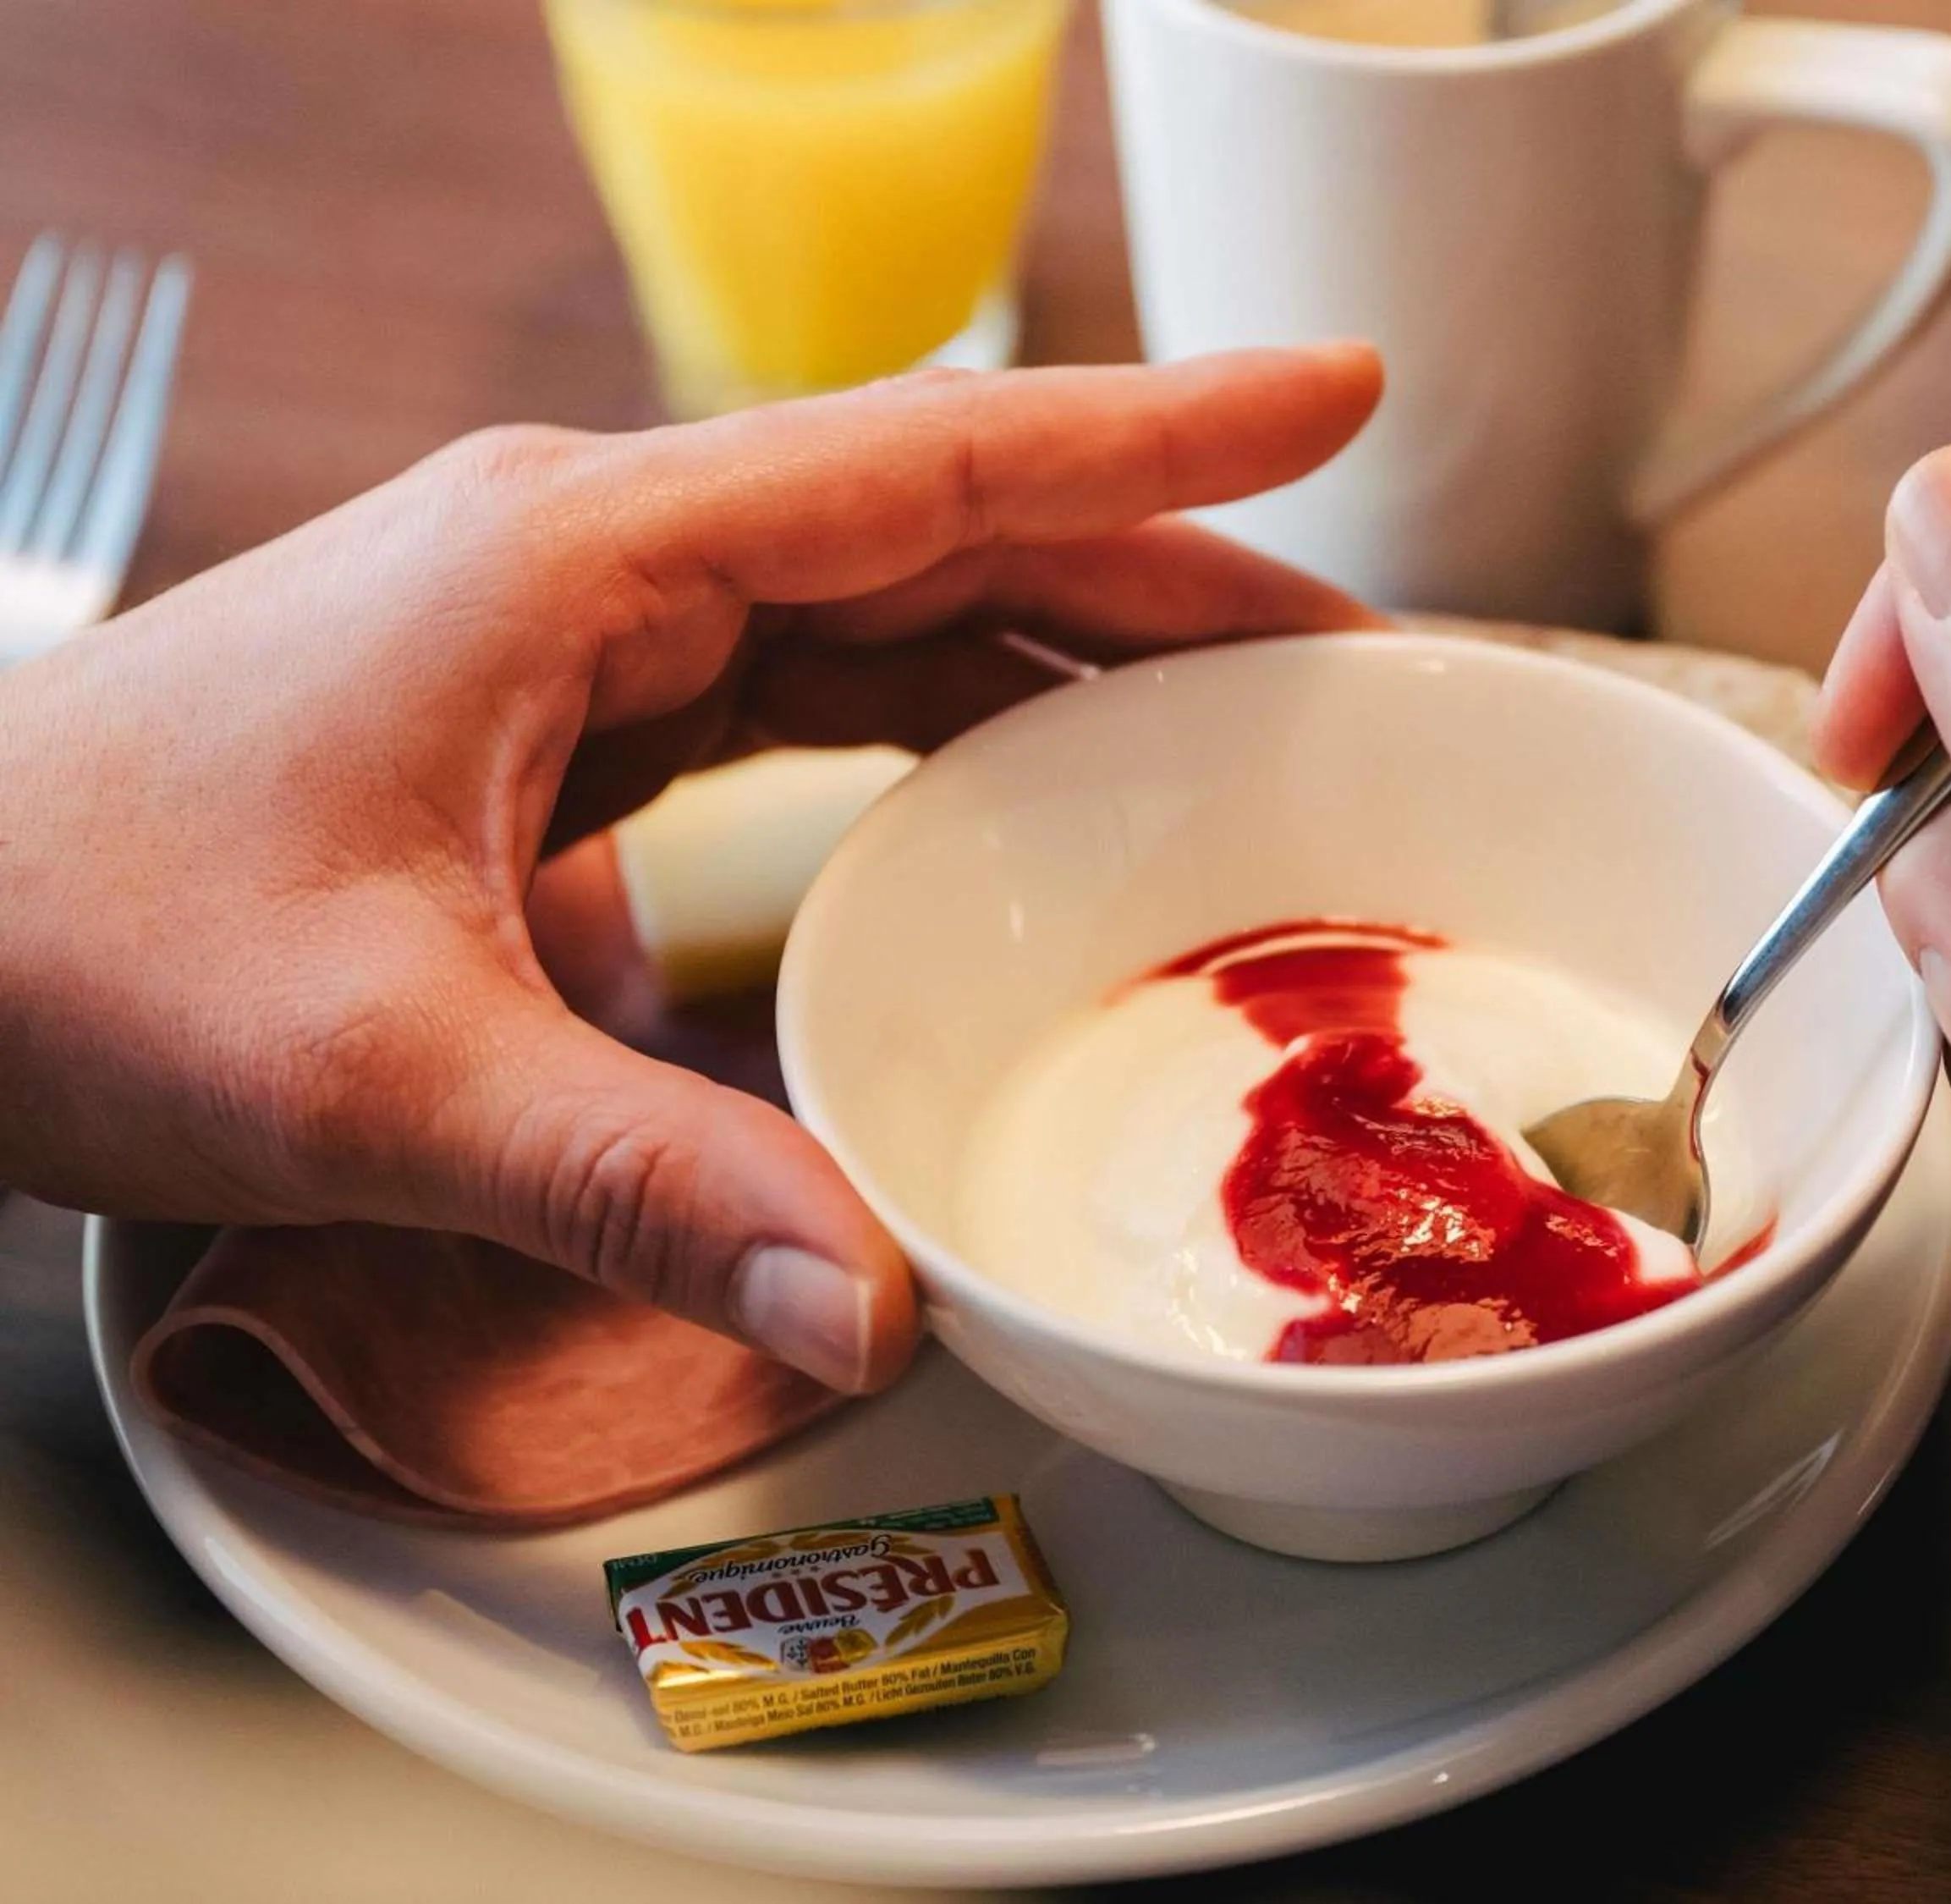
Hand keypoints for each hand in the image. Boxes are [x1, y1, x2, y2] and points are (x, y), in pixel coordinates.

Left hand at [0, 346, 1383, 1400]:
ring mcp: (575, 635)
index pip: (929, 460)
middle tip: (1361, 653)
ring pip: (887, 604)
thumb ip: (632, 1181)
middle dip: (1166, 569)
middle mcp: (596, 561)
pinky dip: (945, 721)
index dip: (1156, 431)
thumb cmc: (69, 938)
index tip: (1341, 389)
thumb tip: (877, 1301)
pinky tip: (1026, 791)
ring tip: (1246, 721)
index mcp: (576, 561)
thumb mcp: (367, 1074)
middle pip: (945, 528)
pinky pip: (805, 686)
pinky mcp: (555, 719)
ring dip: (1069, 648)